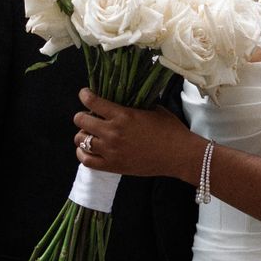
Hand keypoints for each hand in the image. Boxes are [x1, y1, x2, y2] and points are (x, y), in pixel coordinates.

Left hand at [74, 89, 197, 180]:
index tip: (85, 94)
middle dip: (82, 116)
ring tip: (90, 133)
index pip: (92, 102)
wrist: (179, 155)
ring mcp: (110, 151)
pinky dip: (83, 153)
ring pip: (80, 140)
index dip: (85, 95)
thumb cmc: (170, 130)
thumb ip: (134, 105)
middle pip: (81, 121)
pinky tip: (88, 149)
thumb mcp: (153, 109)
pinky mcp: (113, 166)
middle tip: (90, 116)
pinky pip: (86, 160)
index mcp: (122, 115)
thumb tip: (124, 99)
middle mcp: (112, 132)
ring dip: (83, 134)